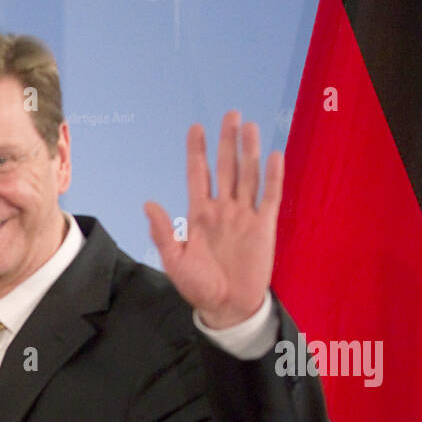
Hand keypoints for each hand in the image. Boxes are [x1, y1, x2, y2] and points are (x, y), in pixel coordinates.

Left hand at [144, 111, 282, 328]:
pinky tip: (273, 155)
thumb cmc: (198, 287)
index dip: (197, 152)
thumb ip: (164, 232)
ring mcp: (244, 216)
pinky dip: (273, 177)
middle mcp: (222, 210)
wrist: (226, 307)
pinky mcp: (264, 226)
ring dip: (249, 151)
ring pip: (247, 176)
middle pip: (225, 168)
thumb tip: (148, 203)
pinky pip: (270, 196)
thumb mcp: (175, 261)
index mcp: (199, 215)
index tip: (195, 128)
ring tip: (250, 126)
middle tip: (230, 114)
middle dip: (227, 142)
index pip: (198, 176)